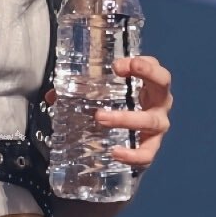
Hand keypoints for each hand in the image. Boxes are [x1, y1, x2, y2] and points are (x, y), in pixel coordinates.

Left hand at [45, 55, 172, 171]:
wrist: (127, 144)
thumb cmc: (115, 109)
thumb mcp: (102, 96)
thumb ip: (79, 91)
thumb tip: (53, 96)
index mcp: (147, 85)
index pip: (152, 66)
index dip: (140, 61)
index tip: (116, 65)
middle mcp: (158, 102)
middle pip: (162, 83)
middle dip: (145, 74)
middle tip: (117, 73)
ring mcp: (158, 126)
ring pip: (151, 120)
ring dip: (126, 117)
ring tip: (99, 117)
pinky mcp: (151, 148)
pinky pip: (147, 153)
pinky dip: (133, 154)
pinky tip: (115, 152)